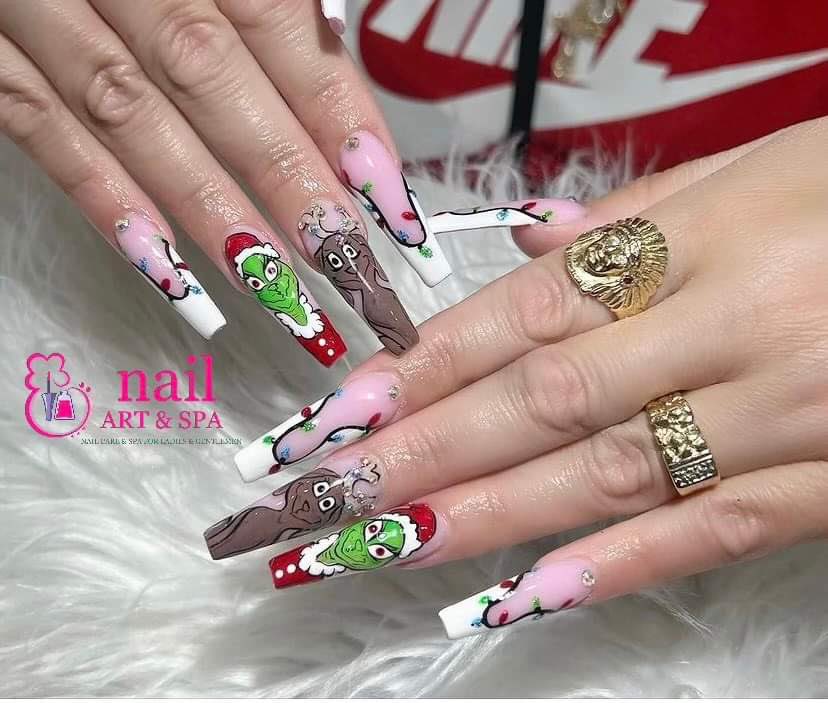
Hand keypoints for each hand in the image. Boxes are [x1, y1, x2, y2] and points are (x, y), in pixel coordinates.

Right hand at [0, 0, 445, 361]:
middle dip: (287, 180)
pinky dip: (103, 198)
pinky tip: (165, 269)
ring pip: (132, 115)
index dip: (338, 116)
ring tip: (276, 292)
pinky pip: (38, 126)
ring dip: (209, 210)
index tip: (390, 204)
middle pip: (212, 79)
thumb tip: (333, 53)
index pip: (278, 25)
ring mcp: (40, 7)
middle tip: (348, 268)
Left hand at [208, 117, 827, 633]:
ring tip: (385, 549)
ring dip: (483, 518)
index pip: (523, 313)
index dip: (421, 368)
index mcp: (696, 240)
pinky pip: (709, 532)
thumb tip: (524, 247)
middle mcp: (725, 328)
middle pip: (538, 401)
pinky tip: (523, 595)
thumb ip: (628, 223)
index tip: (337, 416)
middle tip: (321, 500)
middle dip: (419, 454)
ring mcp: (780, 413)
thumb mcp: (749, 171)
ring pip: (603, 474)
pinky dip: (612, 567)